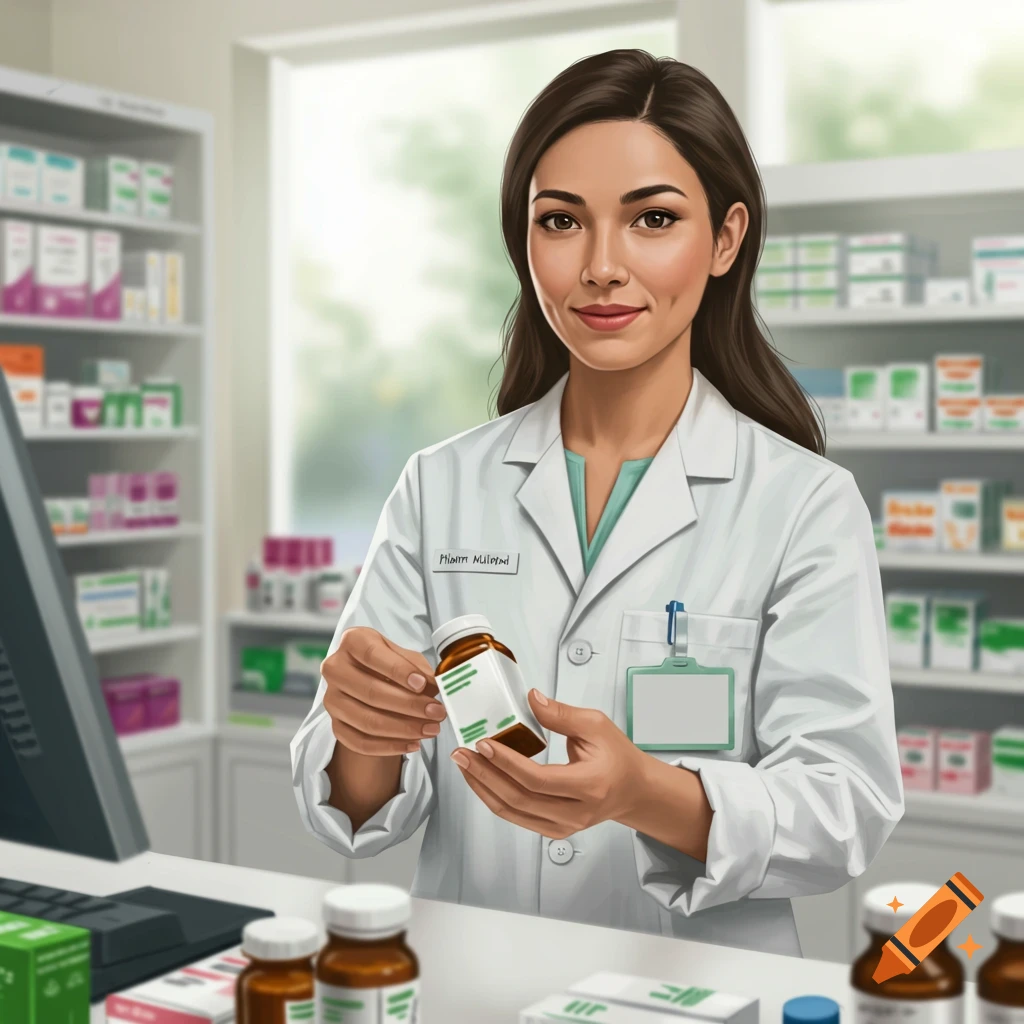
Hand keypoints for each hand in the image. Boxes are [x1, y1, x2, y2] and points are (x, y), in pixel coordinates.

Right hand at [322, 627, 446, 755]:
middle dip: (409, 705)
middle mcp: (335, 668)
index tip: (422, 684)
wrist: (370, 681)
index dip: (398, 671)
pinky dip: (389, 746)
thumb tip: (435, 688)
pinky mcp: (334, 724)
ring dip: (403, 729)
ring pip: (366, 720)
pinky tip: (413, 744)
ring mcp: (332, 698)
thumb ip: (420, 669)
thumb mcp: (406, 658)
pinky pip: (360, 742)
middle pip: (371, 691)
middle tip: (437, 712)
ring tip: (430, 729)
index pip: (372, 655)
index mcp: (352, 640)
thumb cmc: (390, 664)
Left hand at [450, 689, 647, 839]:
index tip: (484, 743)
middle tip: (462, 753)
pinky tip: (481, 779)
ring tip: (464, 765)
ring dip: (483, 788)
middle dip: (484, 775)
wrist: (633, 790)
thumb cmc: (618, 757)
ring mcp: (563, 826)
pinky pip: (516, 817)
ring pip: (512, 812)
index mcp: (589, 785)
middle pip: (519, 799)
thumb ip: (561, 714)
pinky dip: (494, 798)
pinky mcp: (553, 831)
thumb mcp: (596, 725)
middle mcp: (576, 812)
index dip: (507, 762)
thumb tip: (531, 699)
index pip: (538, 780)